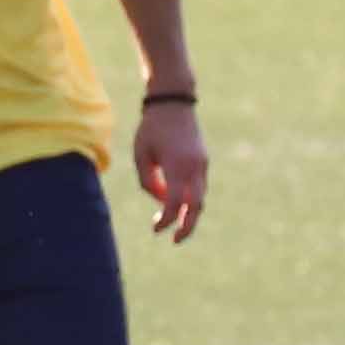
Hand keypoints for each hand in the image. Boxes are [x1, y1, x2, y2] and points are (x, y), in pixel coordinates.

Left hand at [132, 99, 207, 239]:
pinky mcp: (203, 162)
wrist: (174, 104)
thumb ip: (148, 181)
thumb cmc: (151, 128)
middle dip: (187, 226)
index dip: (166, 219)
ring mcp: (202, 164)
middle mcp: (195, 167)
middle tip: (175, 240)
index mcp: (178, 166)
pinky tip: (174, 202)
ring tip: (172, 224)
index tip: (155, 229)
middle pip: (196, 206)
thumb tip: (161, 200)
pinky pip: (198, 186)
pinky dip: (188, 198)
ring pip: (199, 197)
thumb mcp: (141, 154)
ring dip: (187, 213)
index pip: (175, 202)